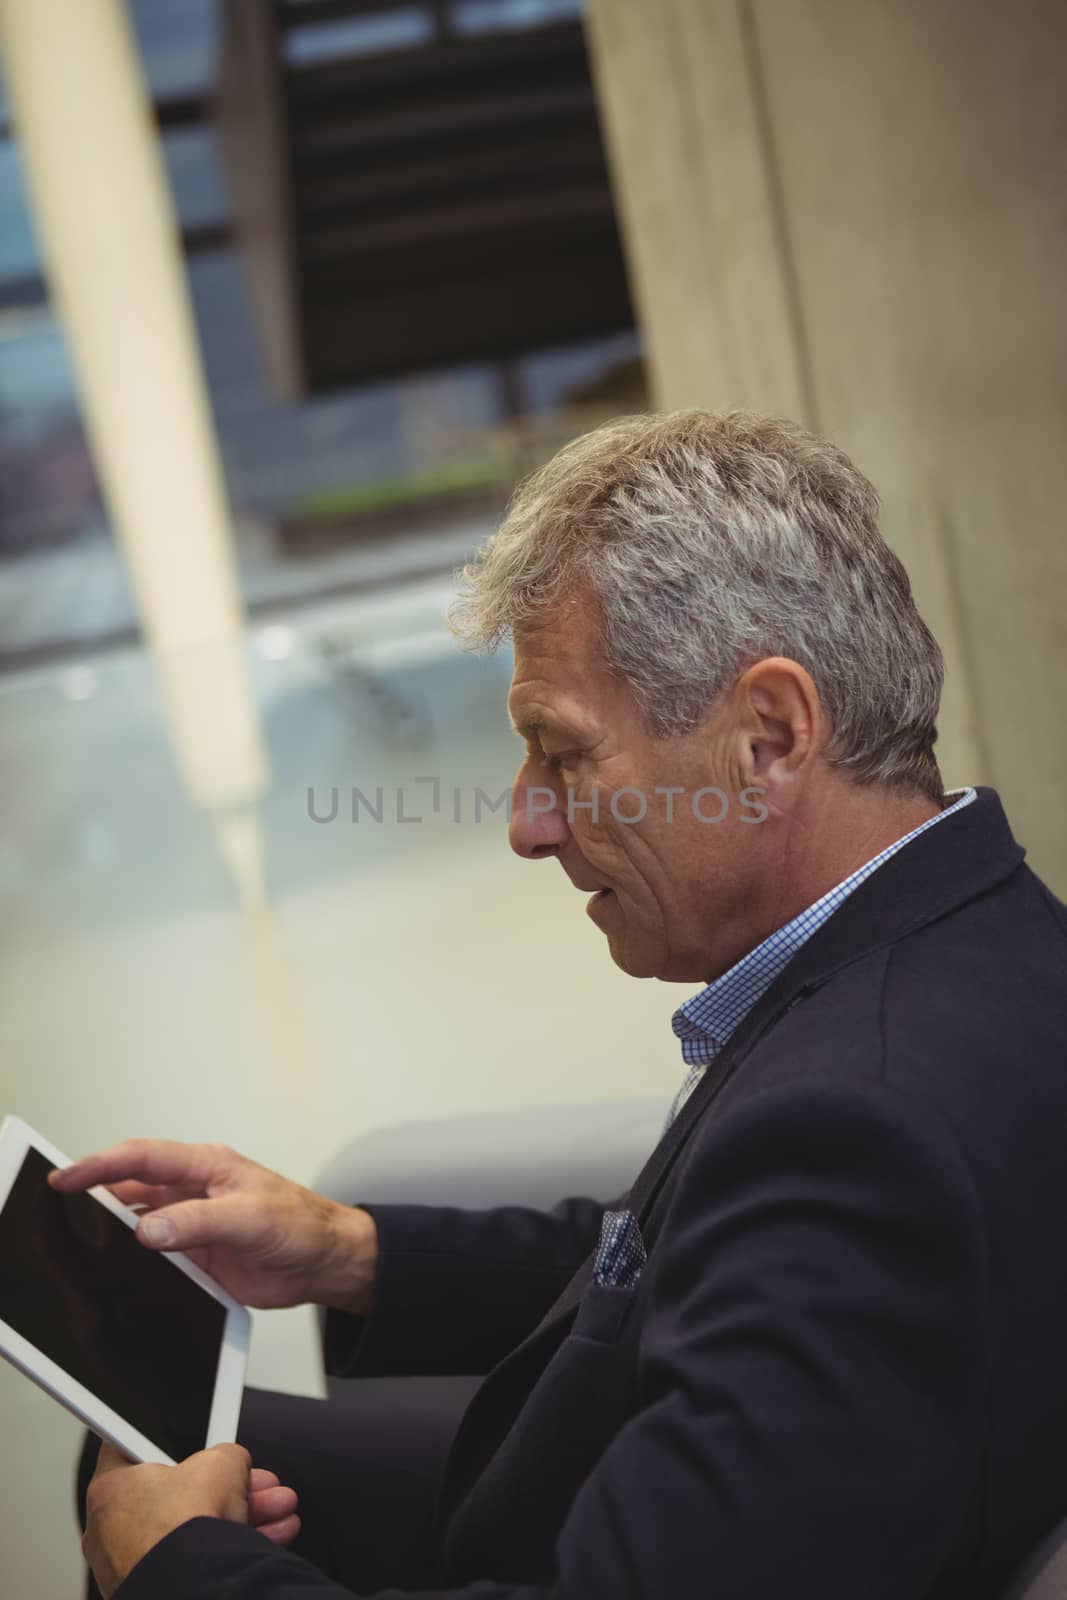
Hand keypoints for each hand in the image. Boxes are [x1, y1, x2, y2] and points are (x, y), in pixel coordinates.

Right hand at [49, 1140, 378, 1314]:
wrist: (328, 1263)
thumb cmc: (303, 1224)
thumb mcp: (251, 1217)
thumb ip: (198, 1222)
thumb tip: (148, 1229)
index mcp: (205, 1167)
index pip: (142, 1158)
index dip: (100, 1165)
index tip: (66, 1178)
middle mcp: (193, 1192)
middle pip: (132, 1190)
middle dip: (95, 1198)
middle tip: (59, 1212)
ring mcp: (193, 1226)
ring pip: (138, 1226)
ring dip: (113, 1235)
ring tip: (80, 1248)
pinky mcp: (197, 1258)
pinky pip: (155, 1260)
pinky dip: (135, 1266)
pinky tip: (118, 1277)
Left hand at [84, 1440, 299, 1598]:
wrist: (188, 1586)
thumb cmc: (183, 1527)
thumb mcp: (220, 1464)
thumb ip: (226, 1455)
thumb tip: (235, 1463)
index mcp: (111, 1488)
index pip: (135, 1453)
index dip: (170, 1444)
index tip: (193, 1444)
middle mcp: (112, 1529)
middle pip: (180, 1494)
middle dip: (229, 1488)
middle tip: (255, 1485)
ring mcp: (130, 1565)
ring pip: (193, 1530)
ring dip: (239, 1517)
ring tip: (276, 1514)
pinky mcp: (153, 1589)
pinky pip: (193, 1560)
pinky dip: (225, 1550)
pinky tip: (266, 1539)